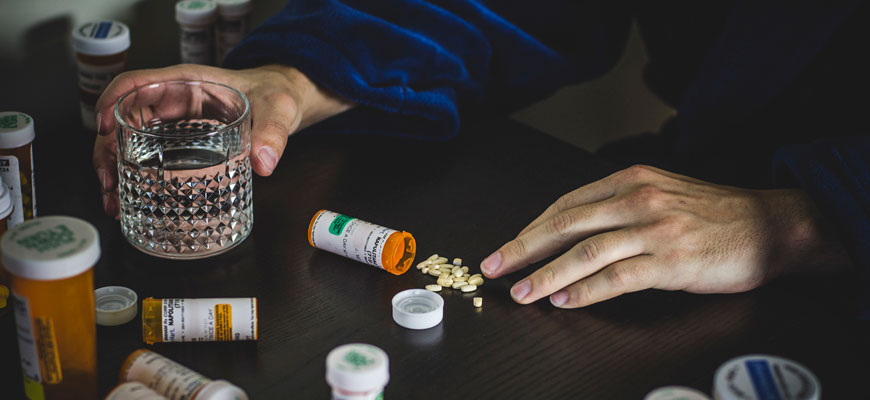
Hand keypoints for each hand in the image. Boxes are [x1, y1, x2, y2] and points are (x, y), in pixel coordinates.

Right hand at [93, 64, 352, 217]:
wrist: (283, 102)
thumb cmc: (274, 96)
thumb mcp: (277, 109)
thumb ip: (273, 132)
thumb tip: (264, 162)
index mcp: (187, 83)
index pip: (137, 83)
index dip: (112, 101)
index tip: (103, 128)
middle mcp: (172, 101)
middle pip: (123, 118)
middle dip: (107, 149)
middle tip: (109, 183)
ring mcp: (172, 122)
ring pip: (129, 141)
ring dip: (115, 169)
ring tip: (114, 202)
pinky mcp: (178, 142)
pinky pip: (147, 156)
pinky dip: (134, 177)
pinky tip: (131, 202)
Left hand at [480, 165, 849, 307]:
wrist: (770, 225)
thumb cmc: (712, 214)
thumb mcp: (661, 193)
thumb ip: (618, 205)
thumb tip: (570, 230)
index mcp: (630, 179)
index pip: (566, 204)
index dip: (531, 227)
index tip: (507, 247)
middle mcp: (637, 199)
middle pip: (565, 224)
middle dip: (523, 248)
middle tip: (495, 267)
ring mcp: (654, 229)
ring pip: (585, 252)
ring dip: (547, 274)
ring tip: (522, 293)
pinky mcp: (670, 261)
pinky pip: (617, 277)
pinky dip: (585, 290)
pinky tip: (564, 300)